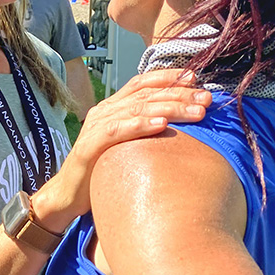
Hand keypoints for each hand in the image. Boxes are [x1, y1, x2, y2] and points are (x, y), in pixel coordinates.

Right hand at [33, 70, 211, 231]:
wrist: (68, 195)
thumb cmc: (102, 171)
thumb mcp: (127, 146)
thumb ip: (145, 131)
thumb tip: (179, 126)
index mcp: (113, 108)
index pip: (142, 83)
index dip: (168, 78)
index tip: (196, 78)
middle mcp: (104, 112)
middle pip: (146, 95)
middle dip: (179, 94)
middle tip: (206, 99)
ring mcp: (95, 127)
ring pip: (136, 109)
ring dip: (169, 108)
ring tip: (195, 111)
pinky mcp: (90, 146)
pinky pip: (117, 131)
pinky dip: (140, 125)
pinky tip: (162, 124)